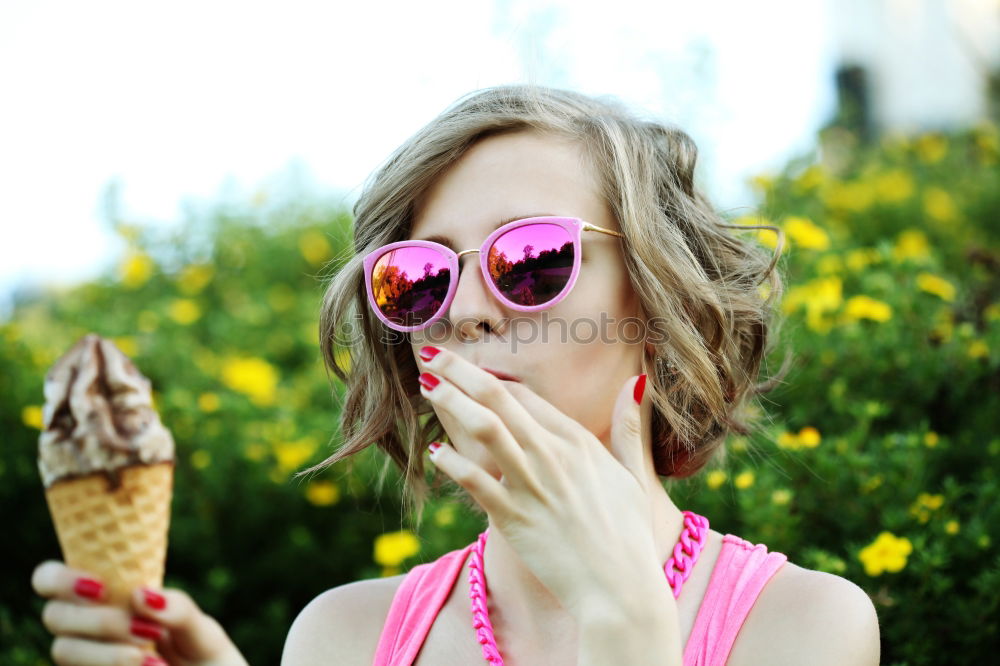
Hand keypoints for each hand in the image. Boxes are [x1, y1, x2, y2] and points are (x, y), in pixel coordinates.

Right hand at [32, 560, 247, 665]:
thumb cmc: (203, 657)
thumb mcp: (201, 629)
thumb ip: (178, 610)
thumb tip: (139, 594)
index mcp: (107, 598)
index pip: (49, 579)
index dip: (59, 578)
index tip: (100, 587)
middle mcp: (86, 629)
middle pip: (54, 615)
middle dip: (99, 621)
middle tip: (145, 631)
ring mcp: (85, 660)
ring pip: (62, 649)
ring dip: (107, 653)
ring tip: (151, 662)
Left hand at [417, 346, 667, 620]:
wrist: (620, 591)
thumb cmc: (628, 536)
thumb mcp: (636, 475)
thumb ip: (630, 427)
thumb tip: (637, 382)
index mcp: (579, 443)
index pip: (525, 396)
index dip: (491, 378)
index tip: (467, 370)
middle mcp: (554, 456)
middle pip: (500, 397)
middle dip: (461, 371)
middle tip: (432, 355)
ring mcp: (532, 486)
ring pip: (485, 427)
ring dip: (451, 401)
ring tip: (426, 385)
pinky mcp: (514, 519)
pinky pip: (476, 481)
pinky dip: (453, 462)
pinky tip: (435, 451)